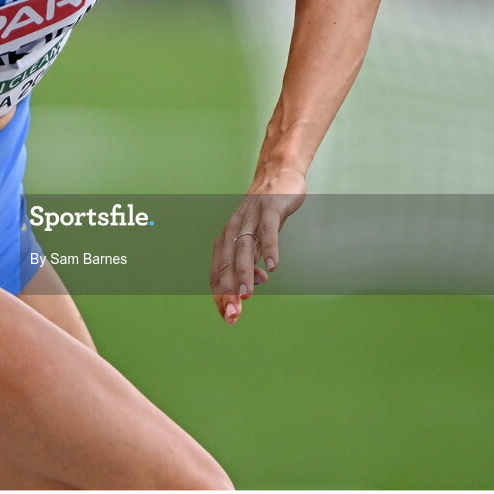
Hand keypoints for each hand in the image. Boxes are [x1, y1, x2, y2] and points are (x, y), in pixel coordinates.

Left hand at [210, 169, 305, 324]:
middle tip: (234, 314)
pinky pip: (268, 230)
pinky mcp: (269, 208)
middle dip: (228, 290)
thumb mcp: (254, 241)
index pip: (218, 272)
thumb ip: (250, 263)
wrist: (276, 176)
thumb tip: (250, 289)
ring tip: (246, 293)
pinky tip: (273, 265)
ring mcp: (251, 217)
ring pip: (244, 248)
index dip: (221, 295)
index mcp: (226, 239)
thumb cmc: (263, 214)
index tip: (229, 317)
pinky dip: (269, 247)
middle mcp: (233, 229)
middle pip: (226, 263)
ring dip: (244, 272)